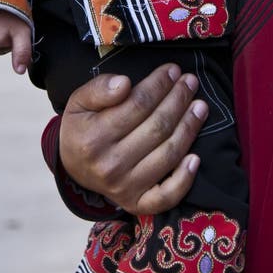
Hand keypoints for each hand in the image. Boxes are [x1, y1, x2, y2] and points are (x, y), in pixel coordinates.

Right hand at [59, 66, 207, 215]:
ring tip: (200, 106)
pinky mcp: (135, 203)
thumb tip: (124, 84)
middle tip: (190, 82)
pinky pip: (165, 197)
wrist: (73, 164)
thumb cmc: (82, 126)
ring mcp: (124, 187)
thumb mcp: (79, 100)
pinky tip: (196, 158)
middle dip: (178, 100)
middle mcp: (110, 166)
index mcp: (94, 138)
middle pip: (157, 127)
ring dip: (189, 128)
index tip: (172, 70)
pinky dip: (184, 180)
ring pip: (167, 154)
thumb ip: (99, 88)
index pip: (138, 105)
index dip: (159, 85)